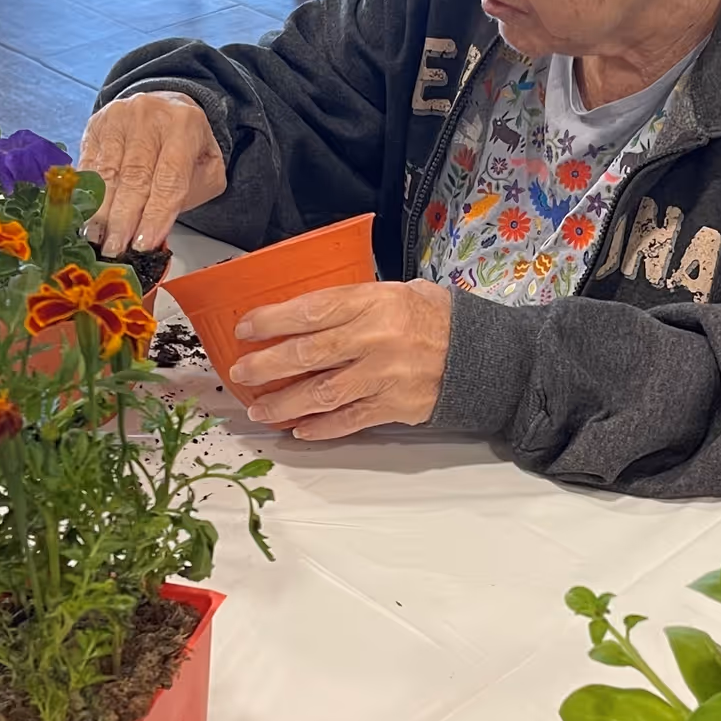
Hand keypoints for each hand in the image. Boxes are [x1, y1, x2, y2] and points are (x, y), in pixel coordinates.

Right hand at [78, 93, 226, 257]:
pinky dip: (86, 194)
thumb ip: (193, 192)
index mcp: (184, 125)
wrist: (165, 104)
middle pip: (135, 177)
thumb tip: (160, 226)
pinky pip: (89, 164)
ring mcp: (119, 118)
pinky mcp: (96, 124)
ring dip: (101, 212)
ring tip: (97, 240)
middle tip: (116, 249)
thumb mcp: (207, 164)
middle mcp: (149, 117)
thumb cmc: (186, 143)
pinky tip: (85, 217)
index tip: (143, 244)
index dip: (155, 215)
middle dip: (124, 219)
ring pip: (108, 173)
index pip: (169, 179)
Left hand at [228, 280, 452, 440]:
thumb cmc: (434, 318)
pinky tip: (299, 429)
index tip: (245, 329)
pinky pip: (347, 421)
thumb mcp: (396, 291)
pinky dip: (320, 428)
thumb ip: (353, 300)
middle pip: (307, 354)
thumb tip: (305, 312)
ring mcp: (383, 376)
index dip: (271, 321)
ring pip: (320, 394)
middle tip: (241, 374)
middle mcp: (374, 338)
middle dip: (266, 366)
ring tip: (259, 409)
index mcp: (373, 302)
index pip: (310, 310)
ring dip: (283, 403)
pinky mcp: (392, 406)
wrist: (479, 354)